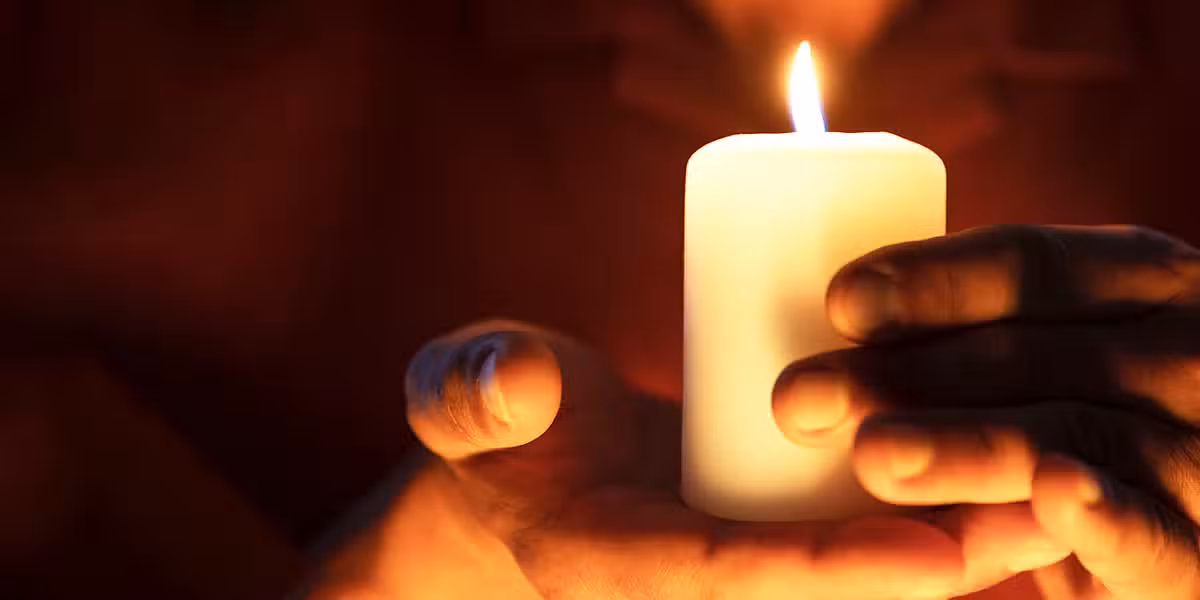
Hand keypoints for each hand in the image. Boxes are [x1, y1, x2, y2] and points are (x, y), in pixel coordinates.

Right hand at [308, 320, 1021, 599]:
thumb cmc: (491, 435)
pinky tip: (1010, 476)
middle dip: (936, 558)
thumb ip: (471, 391)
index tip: (934, 553)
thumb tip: (515, 383)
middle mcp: (697, 580)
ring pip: (862, 560)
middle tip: (1040, 511)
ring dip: (961, 537)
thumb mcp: (462, 400)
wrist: (521, 475)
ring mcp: (740, 555)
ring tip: (1057, 492)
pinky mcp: (770, 526)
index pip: (736, 578)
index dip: (833, 568)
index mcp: (624, 563)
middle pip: (829, 585)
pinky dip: (936, 515)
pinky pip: (862, 533)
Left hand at [774, 225, 1199, 598]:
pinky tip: (1053, 491)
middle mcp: (1185, 352)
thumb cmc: (1111, 416)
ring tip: (873, 455)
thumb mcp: (1079, 349)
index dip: (933, 281)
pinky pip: (1156, 532)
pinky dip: (1104, 514)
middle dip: (906, 376)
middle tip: (801, 399)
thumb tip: (841, 316)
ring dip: (966, 445)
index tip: (840, 304)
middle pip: (1030, 355)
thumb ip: (998, 331)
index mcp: (1146, 284)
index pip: (1032, 266)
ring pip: (1071, 434)